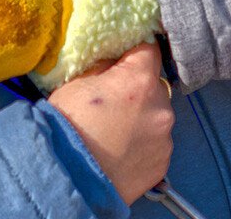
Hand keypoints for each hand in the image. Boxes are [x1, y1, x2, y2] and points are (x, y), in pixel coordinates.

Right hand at [49, 43, 174, 204]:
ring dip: (143, 119)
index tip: (122, 62)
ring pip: (157, 117)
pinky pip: (157, 145)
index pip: (149, 50)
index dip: (133, 54)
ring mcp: (164, 137)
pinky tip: (122, 152)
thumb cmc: (67, 127)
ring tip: (115, 134)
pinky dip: (143, 145)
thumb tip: (116, 60)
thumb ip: (105, 65)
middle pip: (154, 86)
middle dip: (138, 91)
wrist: (66, 180)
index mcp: (140, 80)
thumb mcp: (78, 81)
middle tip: (113, 105)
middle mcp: (161, 106)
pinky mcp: (162, 163)